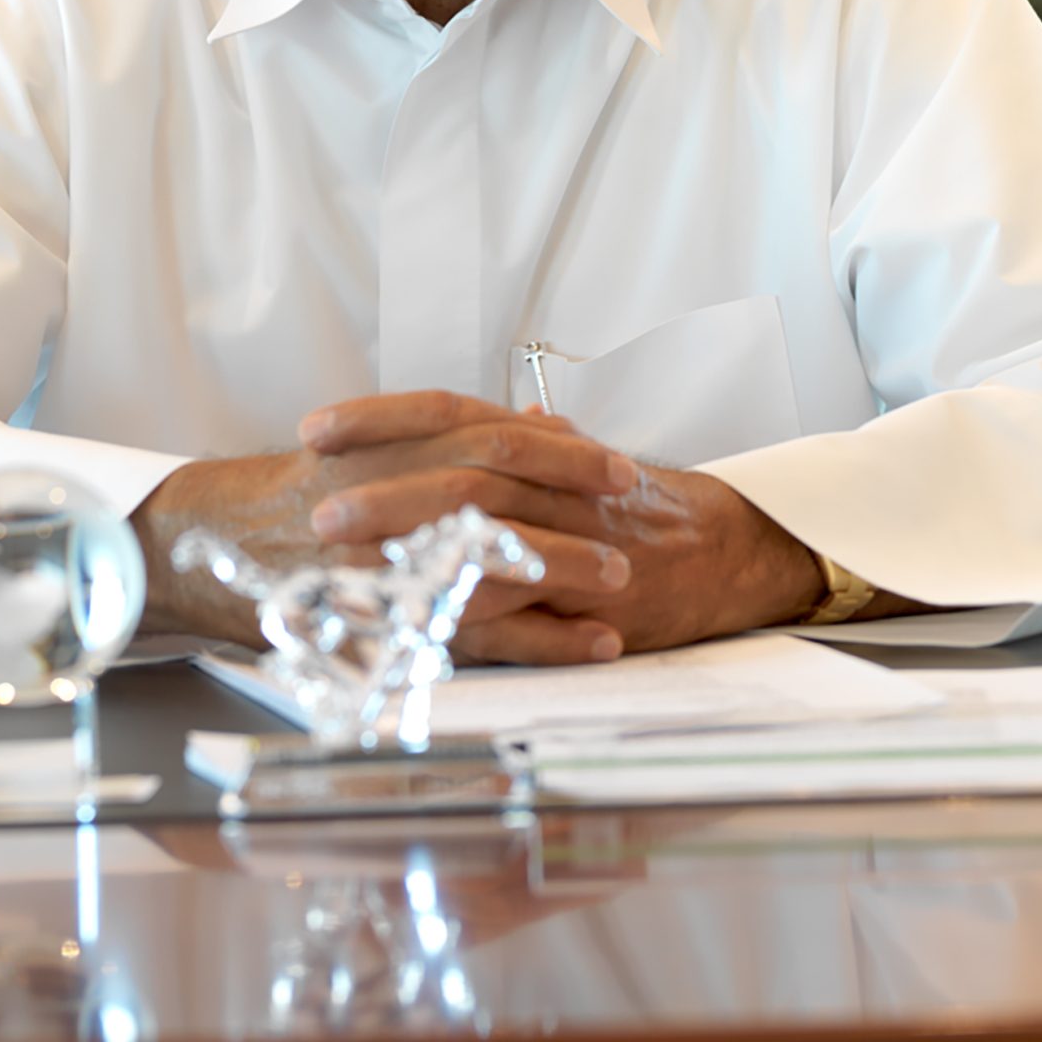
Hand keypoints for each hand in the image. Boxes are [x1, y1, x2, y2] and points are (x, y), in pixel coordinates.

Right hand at [131, 388, 641, 660]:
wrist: (202, 547)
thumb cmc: (288, 496)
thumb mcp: (365, 448)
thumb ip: (447, 437)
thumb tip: (539, 422)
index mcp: (386, 449)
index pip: (483, 434)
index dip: (554, 446)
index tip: (609, 457)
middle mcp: (386, 494)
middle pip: (496, 485)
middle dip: (571, 493)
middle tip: (632, 501)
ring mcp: (384, 558)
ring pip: (490, 557)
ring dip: (565, 566)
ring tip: (624, 577)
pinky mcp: (385, 621)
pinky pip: (477, 633)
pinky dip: (543, 640)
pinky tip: (591, 644)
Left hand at [306, 396, 824, 656]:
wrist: (725, 548)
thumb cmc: (637, 506)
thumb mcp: (573, 461)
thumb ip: (522, 447)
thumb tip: (480, 427)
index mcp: (533, 443)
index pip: (446, 413)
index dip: (380, 419)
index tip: (316, 429)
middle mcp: (550, 481)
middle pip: (458, 471)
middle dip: (383, 490)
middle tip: (316, 509)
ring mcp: (570, 538)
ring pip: (485, 536)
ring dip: (411, 553)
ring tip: (346, 571)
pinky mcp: (589, 597)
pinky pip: (525, 607)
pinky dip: (469, 615)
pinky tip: (418, 629)